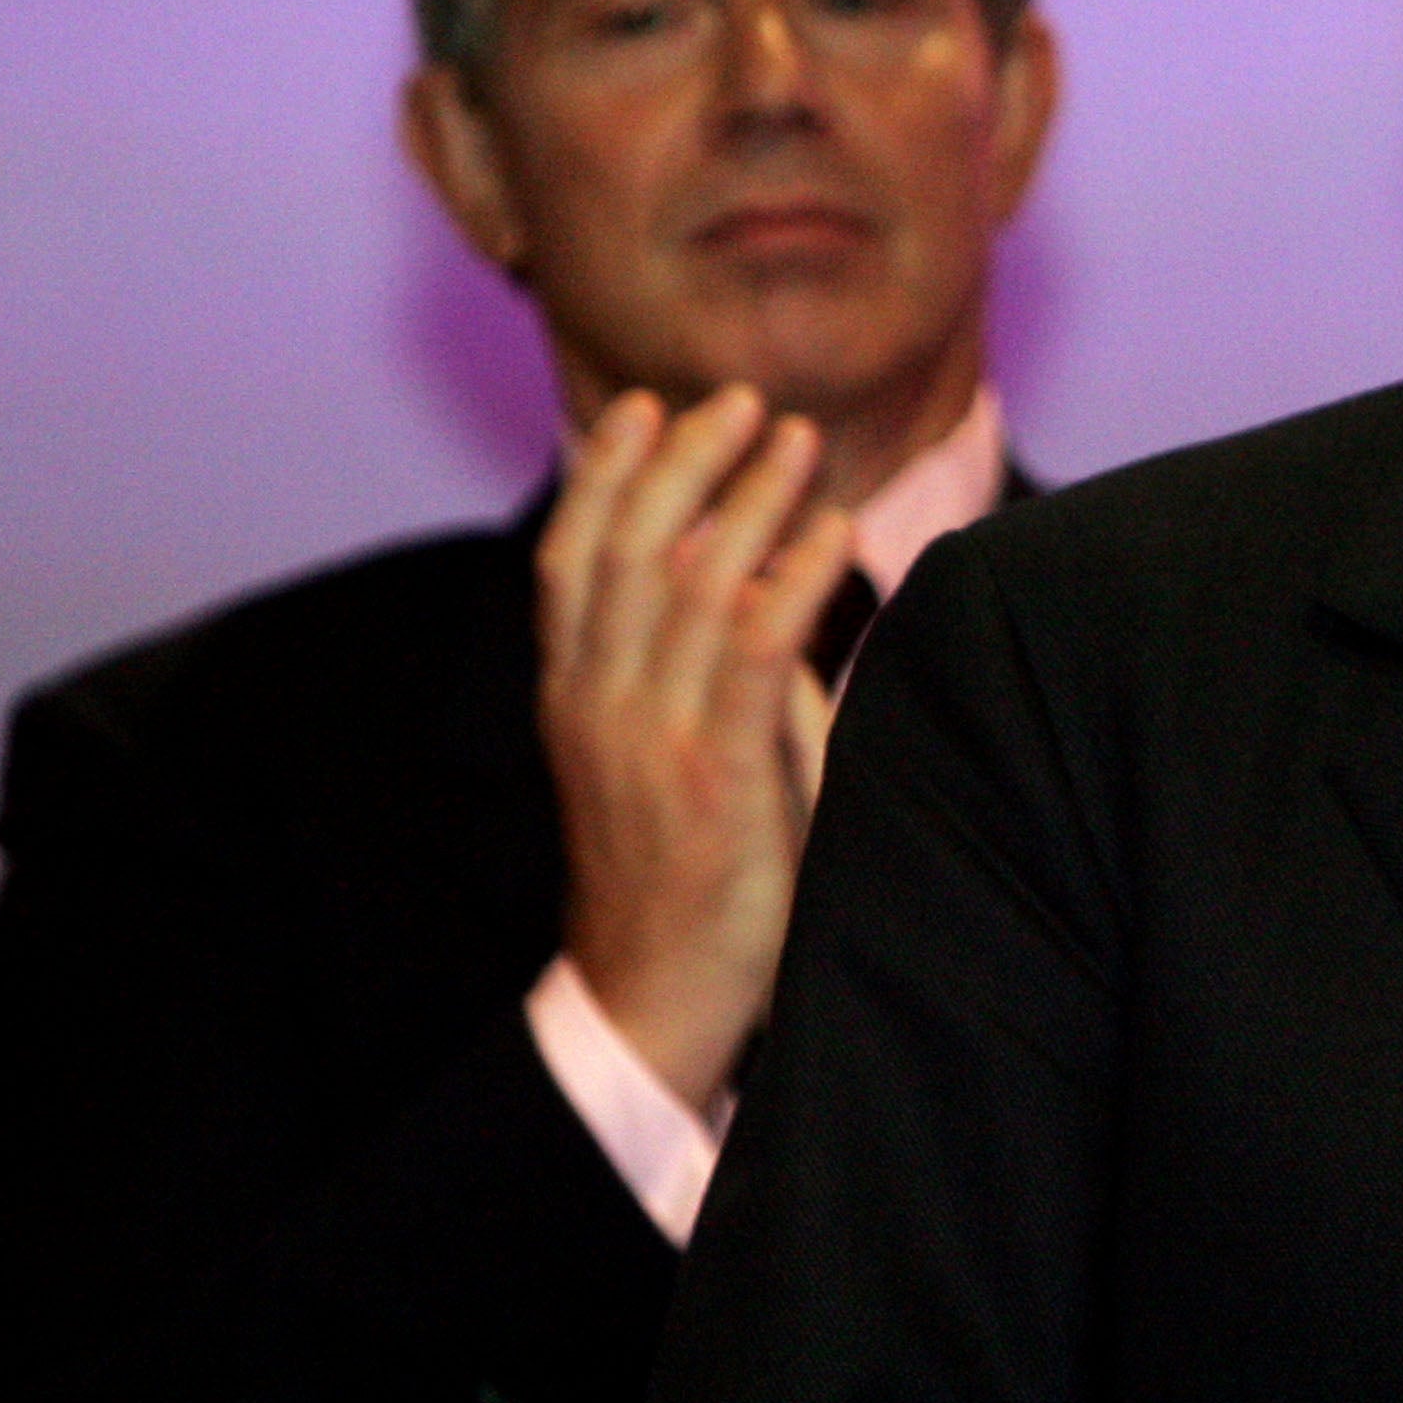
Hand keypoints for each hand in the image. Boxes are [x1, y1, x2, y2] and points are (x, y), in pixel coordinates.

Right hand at [535, 384, 856, 1113]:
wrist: (651, 1005)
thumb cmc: (675, 880)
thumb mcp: (658, 760)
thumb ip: (699, 677)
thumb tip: (763, 588)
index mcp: (571, 698)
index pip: (571, 558)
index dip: (606, 474)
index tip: (642, 404)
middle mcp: (596, 706)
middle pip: (627, 548)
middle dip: (683, 461)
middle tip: (739, 398)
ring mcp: (648, 740)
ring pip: (688, 584)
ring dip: (747, 499)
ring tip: (796, 438)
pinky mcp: (711, 779)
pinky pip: (750, 654)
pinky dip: (792, 580)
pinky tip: (832, 533)